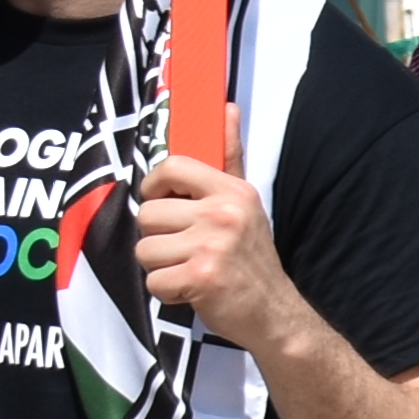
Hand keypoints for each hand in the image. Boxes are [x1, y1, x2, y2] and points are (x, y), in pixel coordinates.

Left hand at [128, 150, 298, 354]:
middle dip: (160, 237)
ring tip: (190, 269)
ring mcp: (212, 245)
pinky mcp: (201, 277)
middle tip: (189, 249)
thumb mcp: (244, 203)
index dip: (156, 186)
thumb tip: (226, 107)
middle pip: (148, 214)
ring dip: (161, 266)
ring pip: (145, 249)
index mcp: (232, 191)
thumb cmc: (250, 257)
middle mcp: (223, 214)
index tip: (166, 203)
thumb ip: (230, 157)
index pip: (172, 166)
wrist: (274, 312)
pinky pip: (153, 281)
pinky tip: (192, 290)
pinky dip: (168, 292)